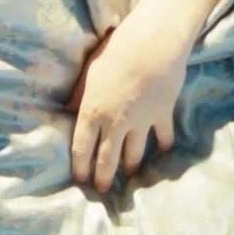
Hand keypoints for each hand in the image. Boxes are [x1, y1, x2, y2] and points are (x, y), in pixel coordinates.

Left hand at [65, 18, 187, 191]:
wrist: (153, 46)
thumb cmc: (116, 52)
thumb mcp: (89, 72)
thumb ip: (80, 95)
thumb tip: (70, 109)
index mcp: (92, 112)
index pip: (81, 149)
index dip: (80, 168)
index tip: (80, 179)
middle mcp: (115, 124)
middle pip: (107, 160)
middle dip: (104, 178)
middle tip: (103, 189)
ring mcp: (141, 122)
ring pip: (134, 154)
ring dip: (131, 165)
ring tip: (131, 173)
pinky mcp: (163, 115)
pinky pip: (163, 137)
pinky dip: (163, 145)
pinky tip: (163, 150)